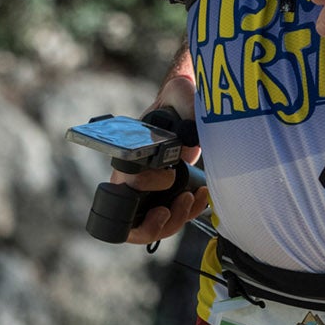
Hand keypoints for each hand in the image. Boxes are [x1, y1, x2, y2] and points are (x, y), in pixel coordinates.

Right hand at [114, 73, 208, 246]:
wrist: (183, 113)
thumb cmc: (175, 103)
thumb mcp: (180, 94)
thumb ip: (185, 100)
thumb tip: (192, 130)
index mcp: (128, 156)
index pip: (124, 182)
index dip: (144, 186)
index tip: (169, 176)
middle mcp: (131, 181)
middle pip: (129, 220)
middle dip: (154, 222)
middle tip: (179, 200)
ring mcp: (147, 195)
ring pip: (147, 229)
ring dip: (173, 223)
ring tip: (191, 200)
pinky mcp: (164, 201)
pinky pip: (167, 223)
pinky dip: (185, 217)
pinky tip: (200, 198)